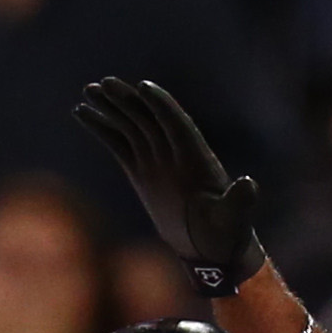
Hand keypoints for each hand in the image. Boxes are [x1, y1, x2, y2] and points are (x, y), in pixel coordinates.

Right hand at [72, 77, 268, 299]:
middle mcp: (174, 152)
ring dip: (110, 108)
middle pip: (149, 117)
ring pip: (130, 125)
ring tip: (88, 91)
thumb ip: (240, 201)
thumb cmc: (226, 234)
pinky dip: (102, 128)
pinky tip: (82, 113)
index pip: (177, 123)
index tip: (143, 88)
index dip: (162, 105)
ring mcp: (156, 159)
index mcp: (196, 157)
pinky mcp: (140, 171)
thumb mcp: (234, 218)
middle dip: (127, 100)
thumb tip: (249, 186)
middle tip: (104, 84)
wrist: (210, 248)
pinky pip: (118, 144)